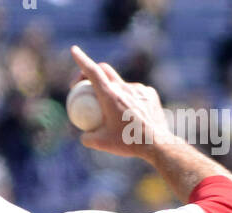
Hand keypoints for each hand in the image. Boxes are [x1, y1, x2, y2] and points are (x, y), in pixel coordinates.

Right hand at [69, 44, 172, 158]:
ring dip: (113, 93)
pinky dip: (129, 100)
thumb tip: (84, 134)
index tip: (75, 50)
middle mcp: (124, 88)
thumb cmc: (129, 144)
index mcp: (110, 96)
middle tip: (86, 86)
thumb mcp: (102, 143)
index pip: (92, 72)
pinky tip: (132, 115)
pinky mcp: (149, 93)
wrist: (157, 144)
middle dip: (93, 73)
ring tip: (115, 115)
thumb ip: (87, 138)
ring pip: (120, 85)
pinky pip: (135, 92)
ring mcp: (139, 88)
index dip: (82, 60)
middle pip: (105, 70)